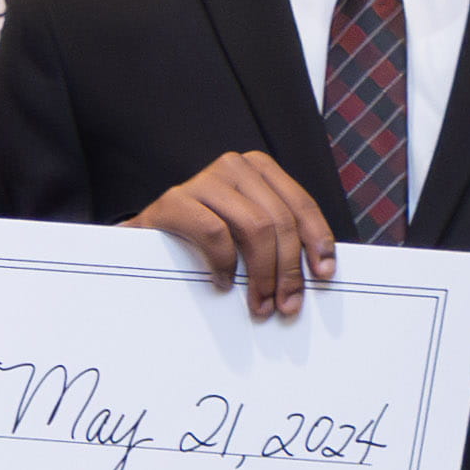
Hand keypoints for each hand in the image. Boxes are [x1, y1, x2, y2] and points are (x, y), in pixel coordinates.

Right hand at [135, 150, 338, 317]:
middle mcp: (233, 166)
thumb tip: (316, 271)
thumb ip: (276, 238)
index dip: (317, 240)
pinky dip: (225, 263)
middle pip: (279, 220)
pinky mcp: (175, 201)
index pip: (300, 204)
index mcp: (257, 168)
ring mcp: (203, 180)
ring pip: (254, 227)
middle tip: (287, 304)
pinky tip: (225, 282)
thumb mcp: (246, 230)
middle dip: (288, 269)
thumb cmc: (202, 236)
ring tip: (260, 303)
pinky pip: (215, 233)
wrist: (146, 237)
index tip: (323, 273)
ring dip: (262, 274)